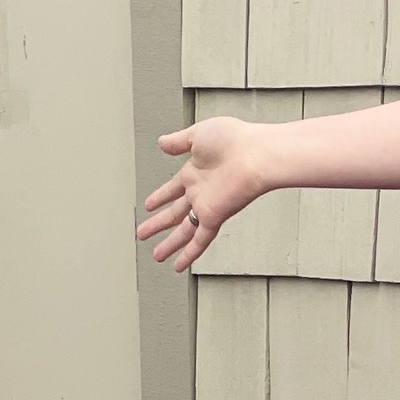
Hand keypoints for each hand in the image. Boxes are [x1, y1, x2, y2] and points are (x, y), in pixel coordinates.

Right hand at [136, 118, 269, 272]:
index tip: (149, 205)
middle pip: (175, 213)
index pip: (172, 189)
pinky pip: (199, 241)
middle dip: (158, 225)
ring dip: (169, 244)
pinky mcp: (215, 217)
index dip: (160, 197)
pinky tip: (179, 265)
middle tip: (143, 234)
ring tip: (156, 256)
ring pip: (184, 231)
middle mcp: (200, 191)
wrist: (255, 153)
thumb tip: (162, 143)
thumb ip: (178, 141)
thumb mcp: (197, 134)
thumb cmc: (234, 139)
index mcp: (194, 172)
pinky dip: (188, 254)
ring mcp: (207, 206)